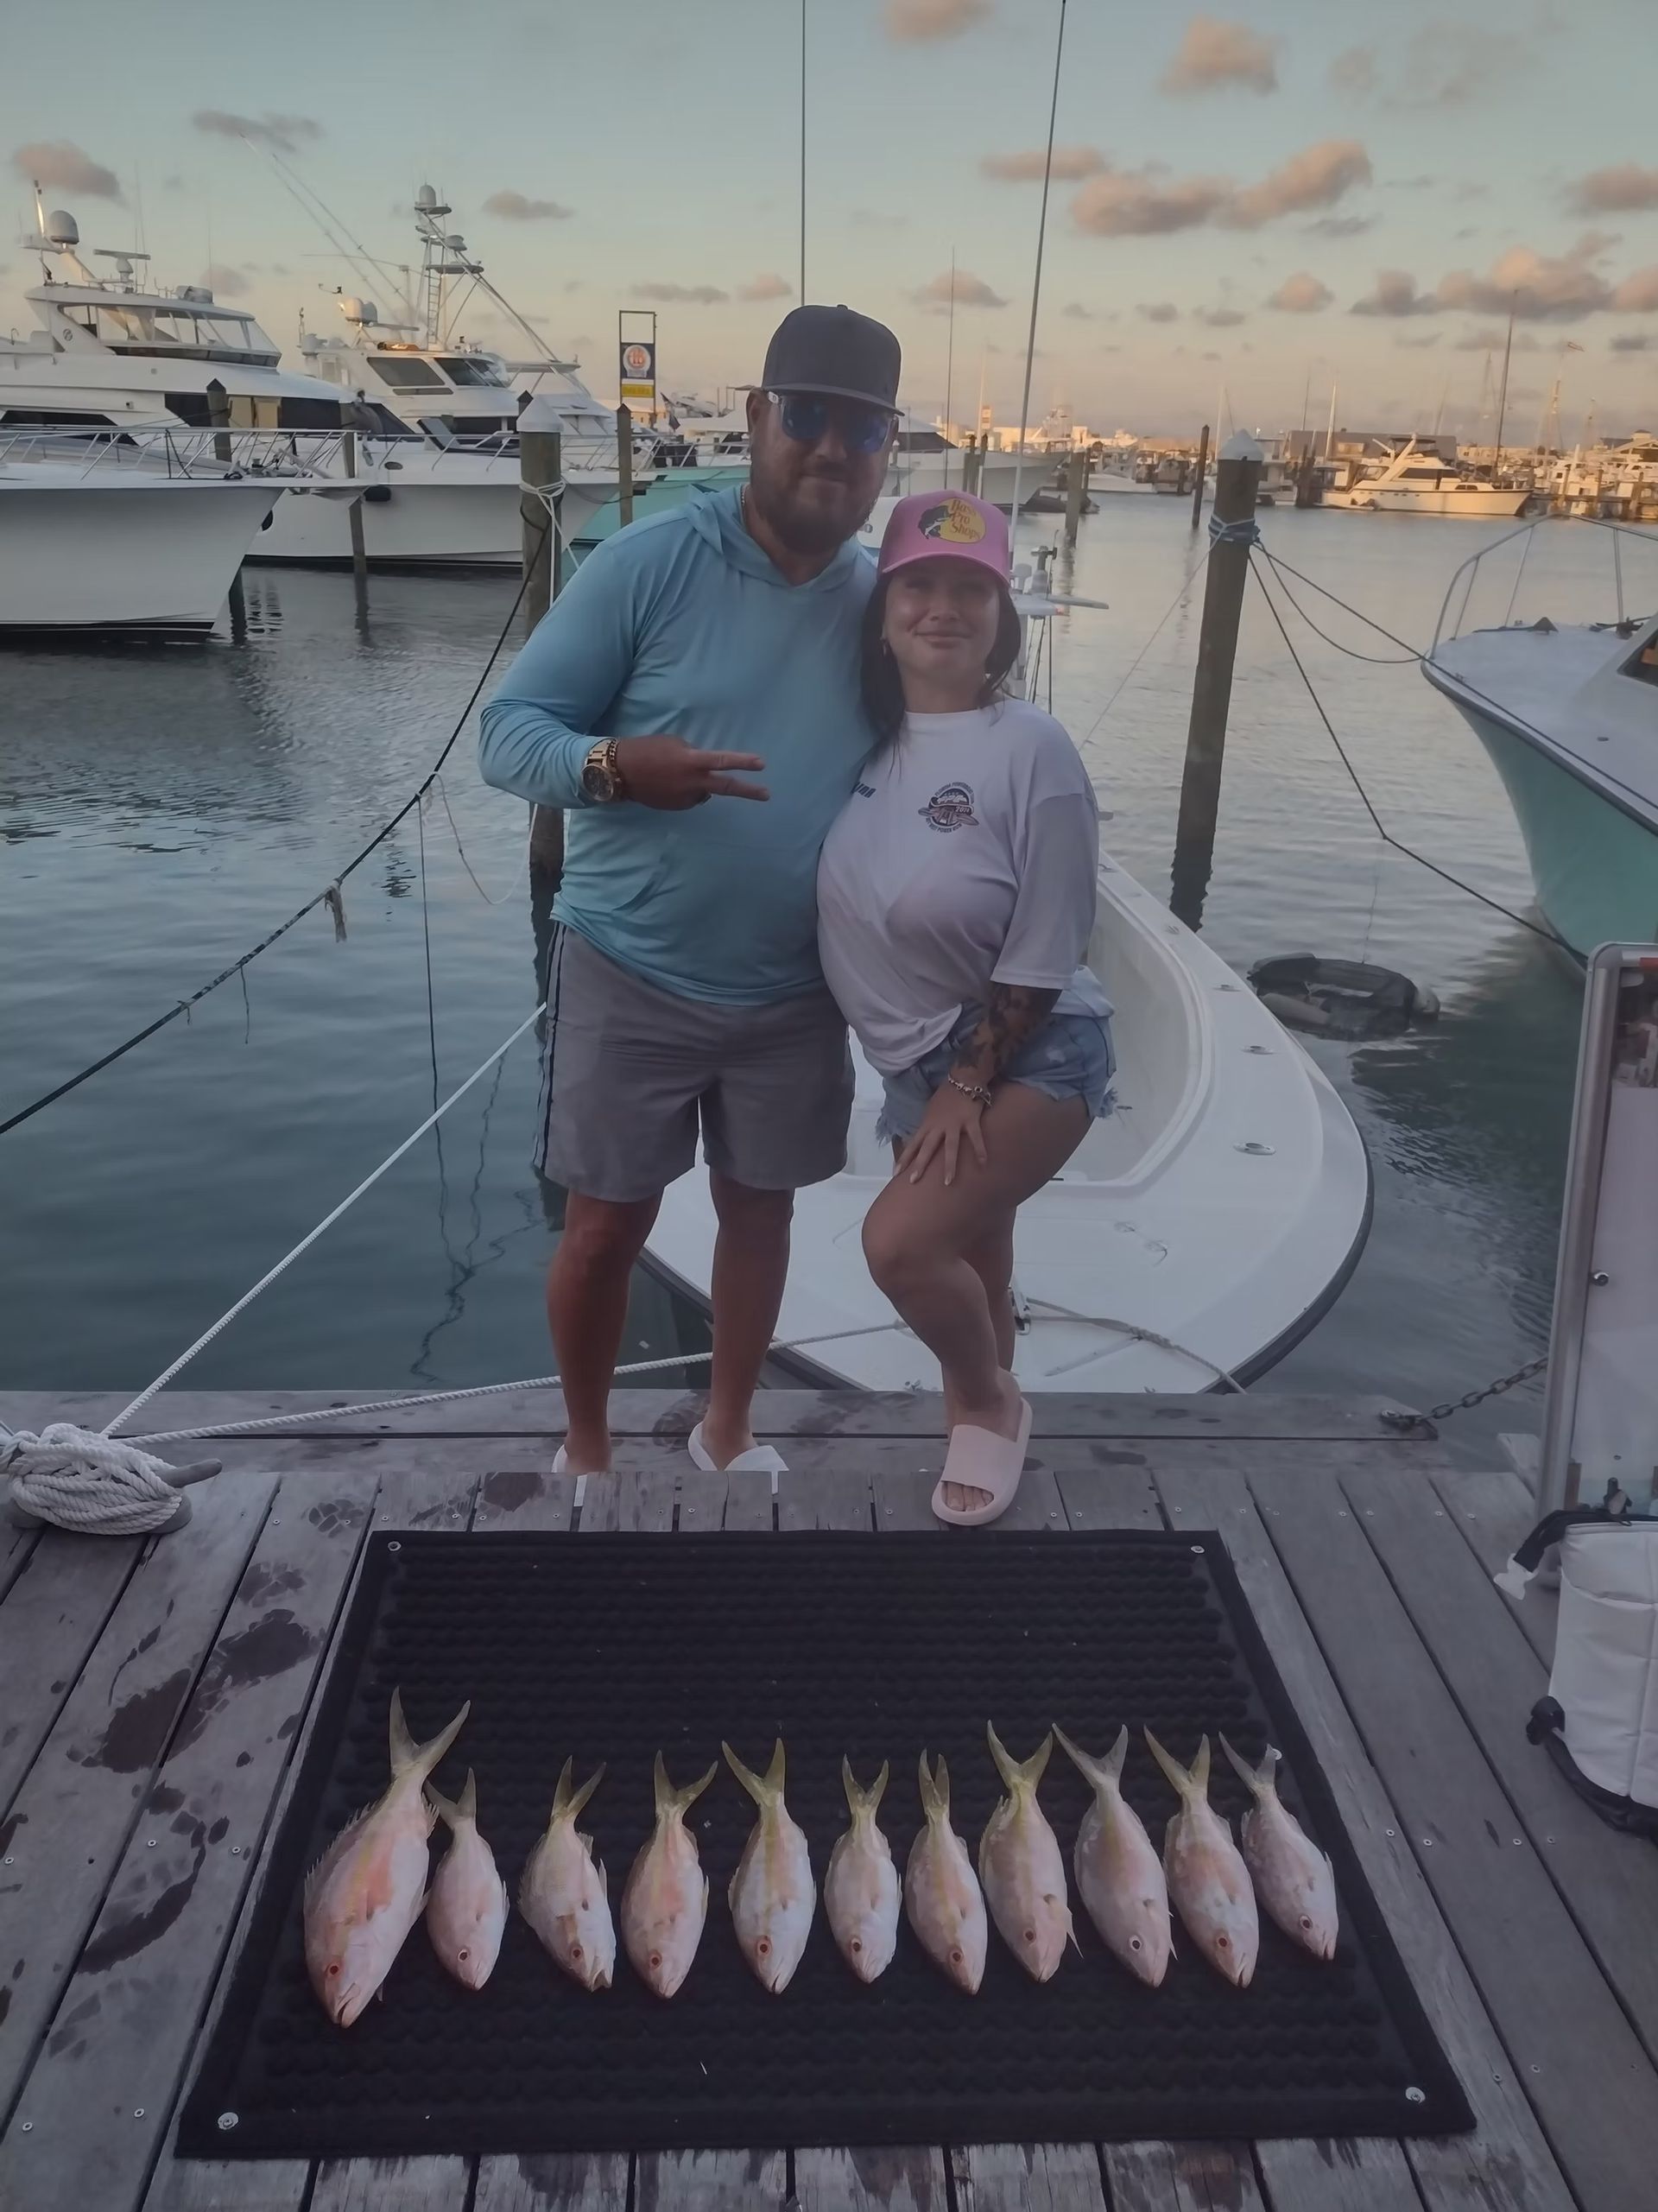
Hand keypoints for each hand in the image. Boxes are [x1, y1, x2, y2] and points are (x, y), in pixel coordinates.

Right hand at [611, 735, 768, 809]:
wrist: (619, 772)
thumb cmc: (647, 750)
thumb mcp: (675, 744)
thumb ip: (694, 756)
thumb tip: (705, 768)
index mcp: (691, 762)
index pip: (723, 761)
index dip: (743, 762)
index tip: (762, 764)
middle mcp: (692, 783)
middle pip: (725, 787)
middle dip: (748, 791)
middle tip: (766, 794)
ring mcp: (684, 798)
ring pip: (704, 792)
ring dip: (699, 784)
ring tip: (676, 774)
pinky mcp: (676, 807)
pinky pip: (690, 798)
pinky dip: (686, 791)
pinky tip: (669, 783)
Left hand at [896, 1082, 988, 1186]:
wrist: (963, 1078)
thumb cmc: (947, 1096)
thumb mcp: (931, 1111)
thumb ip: (928, 1126)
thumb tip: (921, 1141)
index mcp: (928, 1124)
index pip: (913, 1144)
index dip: (904, 1158)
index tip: (895, 1173)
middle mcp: (938, 1126)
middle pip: (926, 1148)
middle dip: (919, 1164)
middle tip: (913, 1181)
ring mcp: (954, 1124)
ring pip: (950, 1147)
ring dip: (949, 1165)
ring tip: (948, 1182)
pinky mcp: (970, 1120)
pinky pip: (975, 1137)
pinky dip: (980, 1150)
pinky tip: (983, 1163)